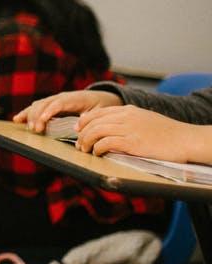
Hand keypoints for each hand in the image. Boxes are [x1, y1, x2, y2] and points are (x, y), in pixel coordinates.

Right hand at [13, 90, 123, 132]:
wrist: (100, 98)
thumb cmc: (101, 106)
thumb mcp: (101, 111)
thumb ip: (91, 117)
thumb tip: (78, 125)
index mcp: (74, 98)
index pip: (58, 103)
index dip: (49, 111)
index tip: (42, 120)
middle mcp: (61, 97)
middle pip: (44, 104)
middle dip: (38, 116)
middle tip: (36, 130)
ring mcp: (54, 101)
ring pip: (37, 105)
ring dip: (31, 116)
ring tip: (31, 129)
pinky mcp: (49, 106)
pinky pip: (35, 108)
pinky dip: (26, 114)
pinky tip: (17, 120)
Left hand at [75, 105, 201, 162]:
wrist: (186, 139)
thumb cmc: (168, 133)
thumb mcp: (145, 119)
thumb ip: (129, 121)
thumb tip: (114, 129)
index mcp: (129, 110)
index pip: (98, 112)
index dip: (85, 121)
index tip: (78, 129)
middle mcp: (126, 117)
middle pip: (94, 122)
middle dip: (82, 134)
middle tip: (78, 144)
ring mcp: (129, 129)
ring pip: (96, 131)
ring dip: (86, 142)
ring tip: (84, 150)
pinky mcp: (132, 142)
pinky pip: (106, 143)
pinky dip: (97, 148)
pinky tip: (97, 153)